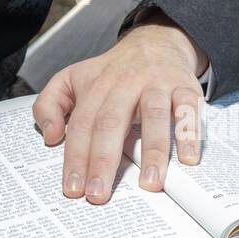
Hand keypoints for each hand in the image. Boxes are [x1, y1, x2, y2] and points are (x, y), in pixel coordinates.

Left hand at [33, 12, 206, 204]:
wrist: (155, 42)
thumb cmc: (110, 72)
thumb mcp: (70, 79)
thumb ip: (48, 105)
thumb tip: (50, 137)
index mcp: (95, 87)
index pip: (81, 125)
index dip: (76, 158)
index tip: (73, 189)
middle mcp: (125, 85)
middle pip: (111, 123)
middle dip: (103, 161)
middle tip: (99, 195)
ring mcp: (156, 85)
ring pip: (153, 116)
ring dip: (153, 151)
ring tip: (150, 184)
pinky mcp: (184, 88)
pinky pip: (188, 110)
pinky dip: (190, 133)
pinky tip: (189, 159)